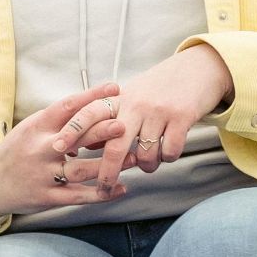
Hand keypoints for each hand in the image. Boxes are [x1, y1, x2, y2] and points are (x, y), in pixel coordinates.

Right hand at [0, 82, 130, 226]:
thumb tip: (95, 102)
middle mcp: (40, 149)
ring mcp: (44, 174)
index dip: (92, 96)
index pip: (67, 106)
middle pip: (76, 137)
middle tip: (125, 124)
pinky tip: (121, 187)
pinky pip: (79, 196)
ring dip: (110, 164)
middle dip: (102, 131)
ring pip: (81, 169)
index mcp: (36, 126)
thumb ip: (59, 119)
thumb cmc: (18, 150)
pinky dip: (102, 192)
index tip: (115, 88)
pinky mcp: (48, 197)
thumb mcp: (32, 128)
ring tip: (135, 158)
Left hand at [51, 45, 232, 188]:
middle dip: (106, 171)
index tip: (58, 147)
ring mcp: (159, 111)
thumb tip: (87, 144)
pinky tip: (167, 153)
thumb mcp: (131, 97)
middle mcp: (136, 104)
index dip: (72, 130)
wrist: (198, 69)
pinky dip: (167, 158)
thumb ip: (109, 117)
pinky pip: (169, 151)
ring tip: (148, 163)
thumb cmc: (159, 87)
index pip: (89, 113)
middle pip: (115, 145)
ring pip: (144, 154)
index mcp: (120, 98)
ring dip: (146, 166)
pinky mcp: (182, 117)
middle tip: (102, 188)